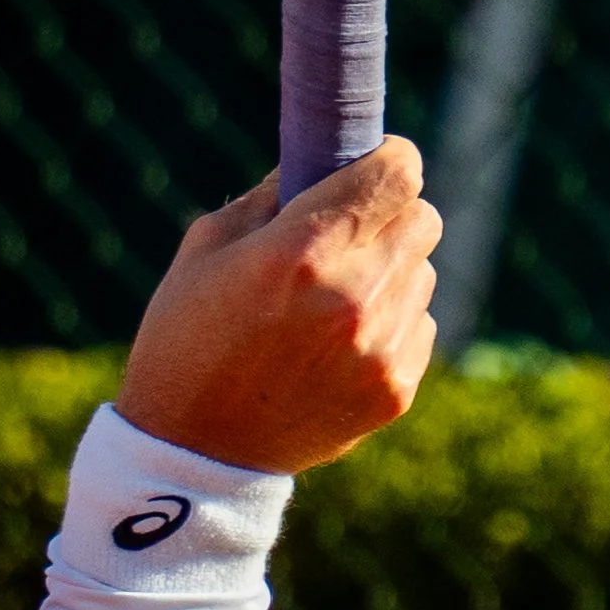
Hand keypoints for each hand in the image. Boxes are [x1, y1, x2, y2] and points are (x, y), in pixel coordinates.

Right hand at [116, 137, 439, 475]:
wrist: (194, 451)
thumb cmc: (186, 336)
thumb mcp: (206, 248)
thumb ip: (272, 196)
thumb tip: (325, 164)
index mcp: (302, 251)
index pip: (398, 174)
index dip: (387, 159)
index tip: (371, 165)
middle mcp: (353, 296)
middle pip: (422, 218)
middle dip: (389, 212)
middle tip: (350, 228)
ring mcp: (381, 348)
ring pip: (424, 273)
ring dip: (390, 269)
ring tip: (333, 297)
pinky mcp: (396, 390)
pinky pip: (420, 326)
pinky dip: (391, 321)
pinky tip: (339, 342)